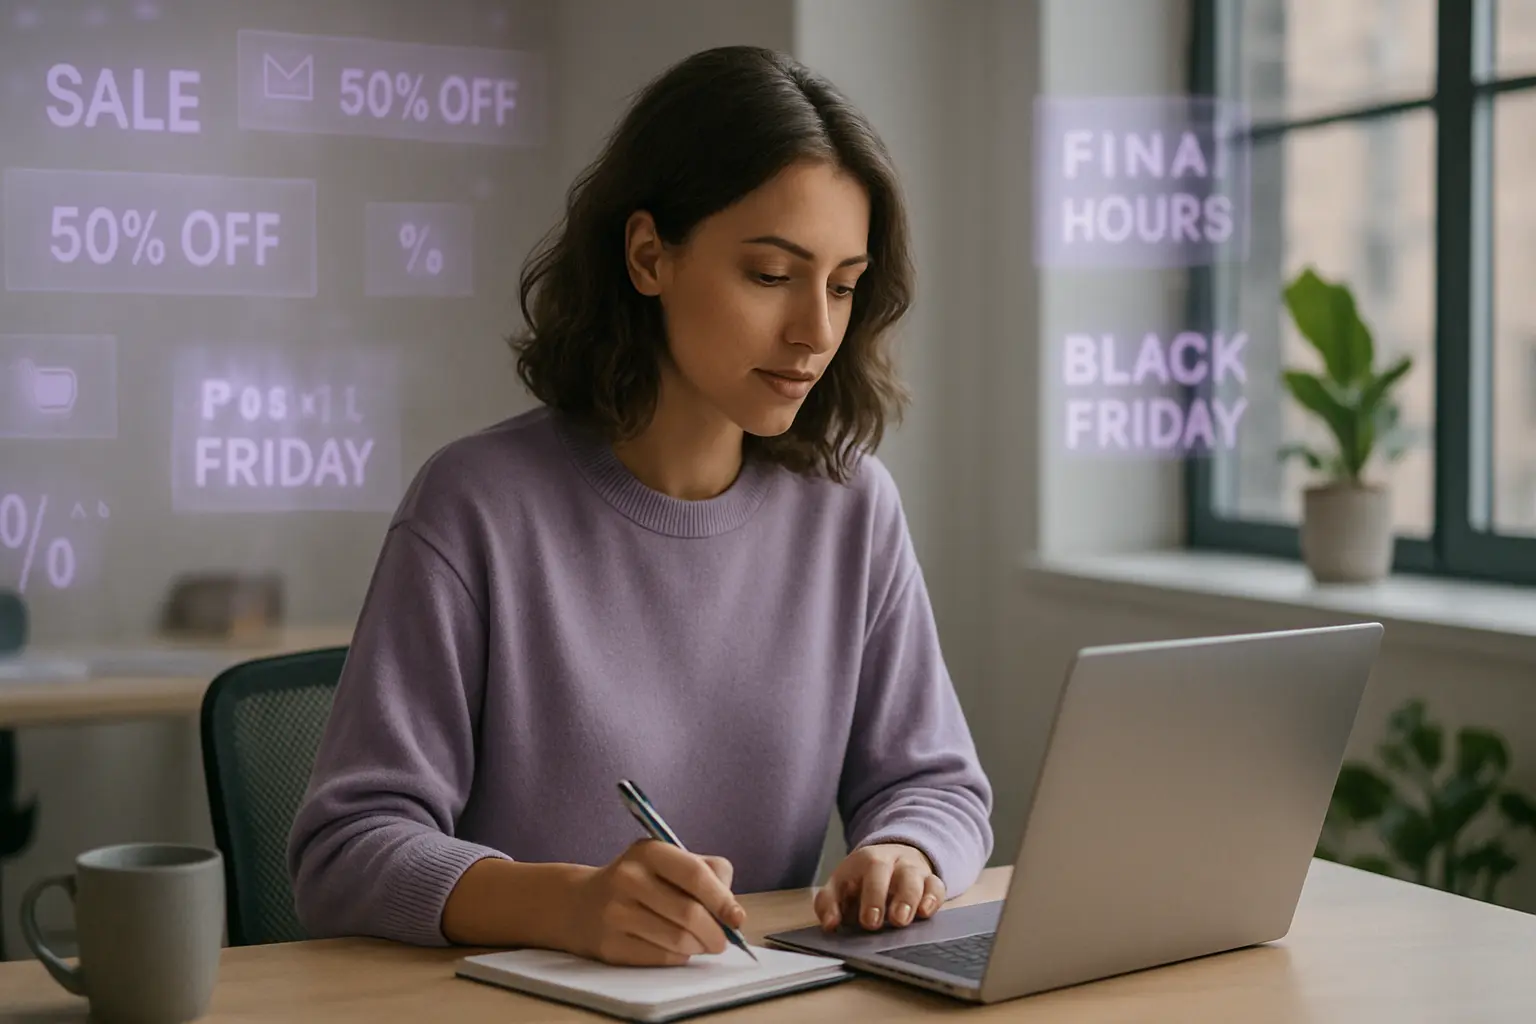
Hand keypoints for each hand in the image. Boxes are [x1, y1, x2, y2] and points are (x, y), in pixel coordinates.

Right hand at [565, 839, 744, 965]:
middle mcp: (628, 877)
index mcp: (649, 850)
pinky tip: (676, 948)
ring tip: (701, 943)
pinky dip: (679, 956)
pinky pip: (661, 957)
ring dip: (699, 946)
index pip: (696, 875)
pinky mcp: (610, 945)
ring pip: (678, 939)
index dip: (722, 900)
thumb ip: (708, 874)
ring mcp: (615, 912)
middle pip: (689, 913)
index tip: (737, 918)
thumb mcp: (669, 862)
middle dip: (715, 932)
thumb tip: (734, 913)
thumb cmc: (641, 882)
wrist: (582, 904)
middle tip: (722, 941)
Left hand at [814, 843, 944, 931]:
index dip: (870, 897)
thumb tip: (829, 924)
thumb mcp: (841, 886)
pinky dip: (933, 898)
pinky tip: (927, 912)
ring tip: (904, 920)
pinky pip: (936, 886)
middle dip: (885, 896)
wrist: (893, 858)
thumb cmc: (863, 879)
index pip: (867, 872)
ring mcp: (912, 871)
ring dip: (910, 899)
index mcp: (867, 860)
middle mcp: (890, 862)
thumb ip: (828, 904)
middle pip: (887, 872)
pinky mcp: (931, 882)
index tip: (869, 922)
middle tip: (887, 920)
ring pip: (914, 879)